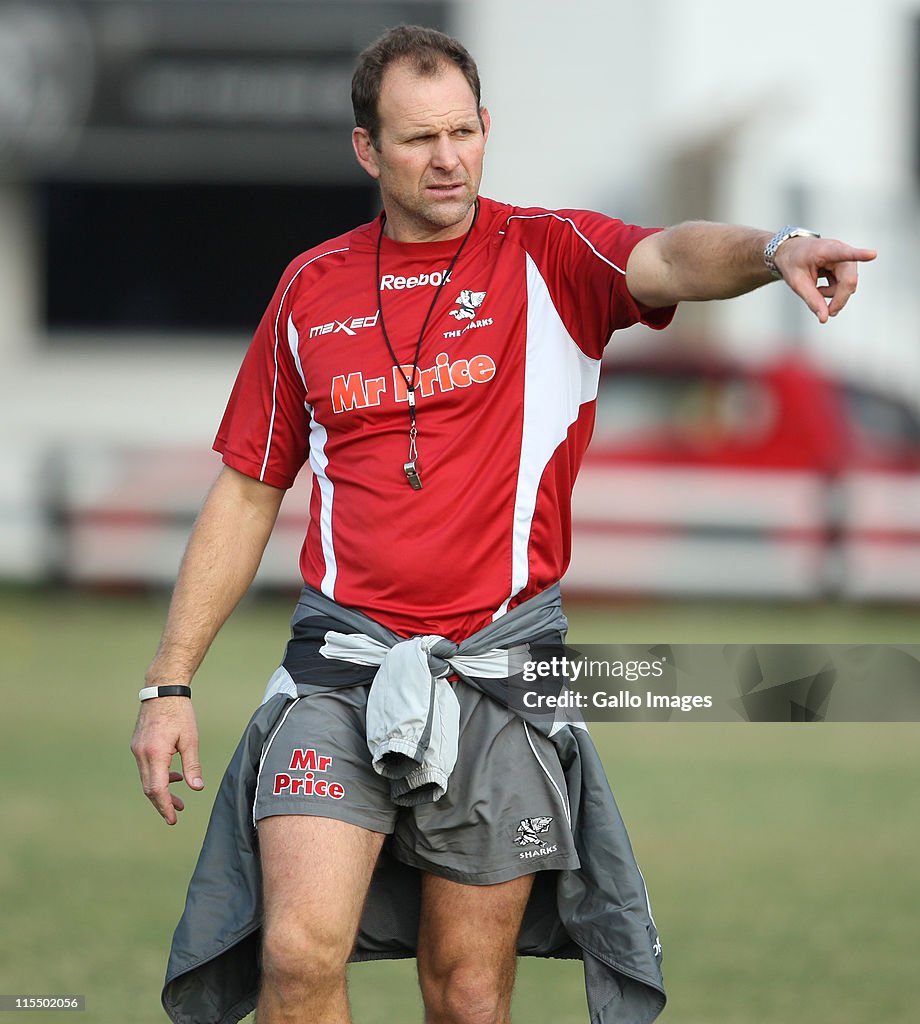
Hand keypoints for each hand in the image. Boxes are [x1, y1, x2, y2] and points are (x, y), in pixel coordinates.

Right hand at [130, 696, 203, 824]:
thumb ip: (192, 766)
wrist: (163, 690)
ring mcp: (137, 749)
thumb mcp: (190, 740)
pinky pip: (146, 767)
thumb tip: (196, 789)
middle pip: (149, 788)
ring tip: (179, 798)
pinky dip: (158, 776)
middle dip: (163, 802)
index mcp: (155, 753)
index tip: (173, 819)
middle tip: (177, 813)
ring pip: (147, 778)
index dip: (165, 806)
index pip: (157, 789)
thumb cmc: (180, 713)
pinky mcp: (137, 745)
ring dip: (161, 790)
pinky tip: (173, 776)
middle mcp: (141, 754)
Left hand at [773, 236, 876, 323]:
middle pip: (849, 280)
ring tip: (817, 291)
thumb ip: (812, 299)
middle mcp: (840, 250)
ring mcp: (845, 258)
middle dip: (839, 298)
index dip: (860, 255)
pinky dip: (835, 291)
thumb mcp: (796, 283)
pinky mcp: (846, 265)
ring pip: (849, 284)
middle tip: (829, 312)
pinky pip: (846, 284)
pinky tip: (821, 288)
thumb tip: (825, 318)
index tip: (873, 254)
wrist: (791, 251)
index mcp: (826, 250)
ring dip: (834, 294)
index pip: (844, 253)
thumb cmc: (793, 262)